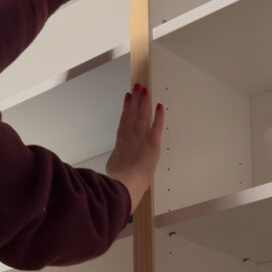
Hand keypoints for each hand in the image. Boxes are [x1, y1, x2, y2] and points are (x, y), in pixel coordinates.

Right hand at [106, 84, 163, 212]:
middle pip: (133, 114)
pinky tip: (159, 105)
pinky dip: (158, 116)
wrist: (124, 186)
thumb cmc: (118, 183)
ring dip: (144, 102)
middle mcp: (130, 138)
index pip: (124, 122)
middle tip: (138, 86)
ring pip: (142, 116)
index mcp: (121, 145)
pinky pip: (157, 126)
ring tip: (145, 89)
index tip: (127, 97)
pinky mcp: (152, 143)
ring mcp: (141, 139)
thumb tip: (114, 168)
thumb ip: (115, 166)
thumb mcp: (112, 172)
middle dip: (136, 99)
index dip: (126, 109)